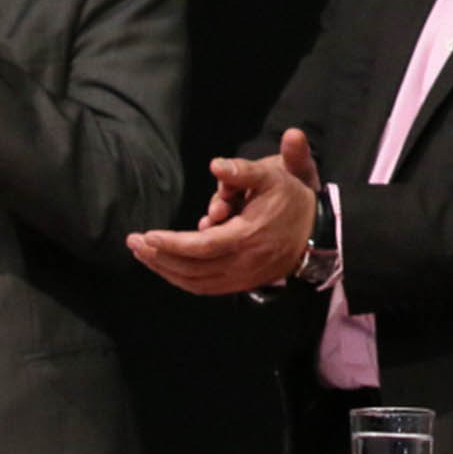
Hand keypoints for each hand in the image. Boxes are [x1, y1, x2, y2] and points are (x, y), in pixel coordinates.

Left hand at [129, 128, 324, 295]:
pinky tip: (166, 268)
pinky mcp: (242, 284)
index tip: (146, 235)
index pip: (201, 246)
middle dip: (158, 256)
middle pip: (191, 268)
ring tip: (143, 255)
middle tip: (133, 243)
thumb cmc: (291, 201)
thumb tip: (215, 165)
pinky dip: (181, 280)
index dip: (171, 243)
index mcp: (247, 236)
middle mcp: (242, 262)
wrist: (318, 233)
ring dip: (165, 270)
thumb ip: (244, 170)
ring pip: (194, 282)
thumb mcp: (273, 176)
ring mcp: (242, 277)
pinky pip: (204, 288)